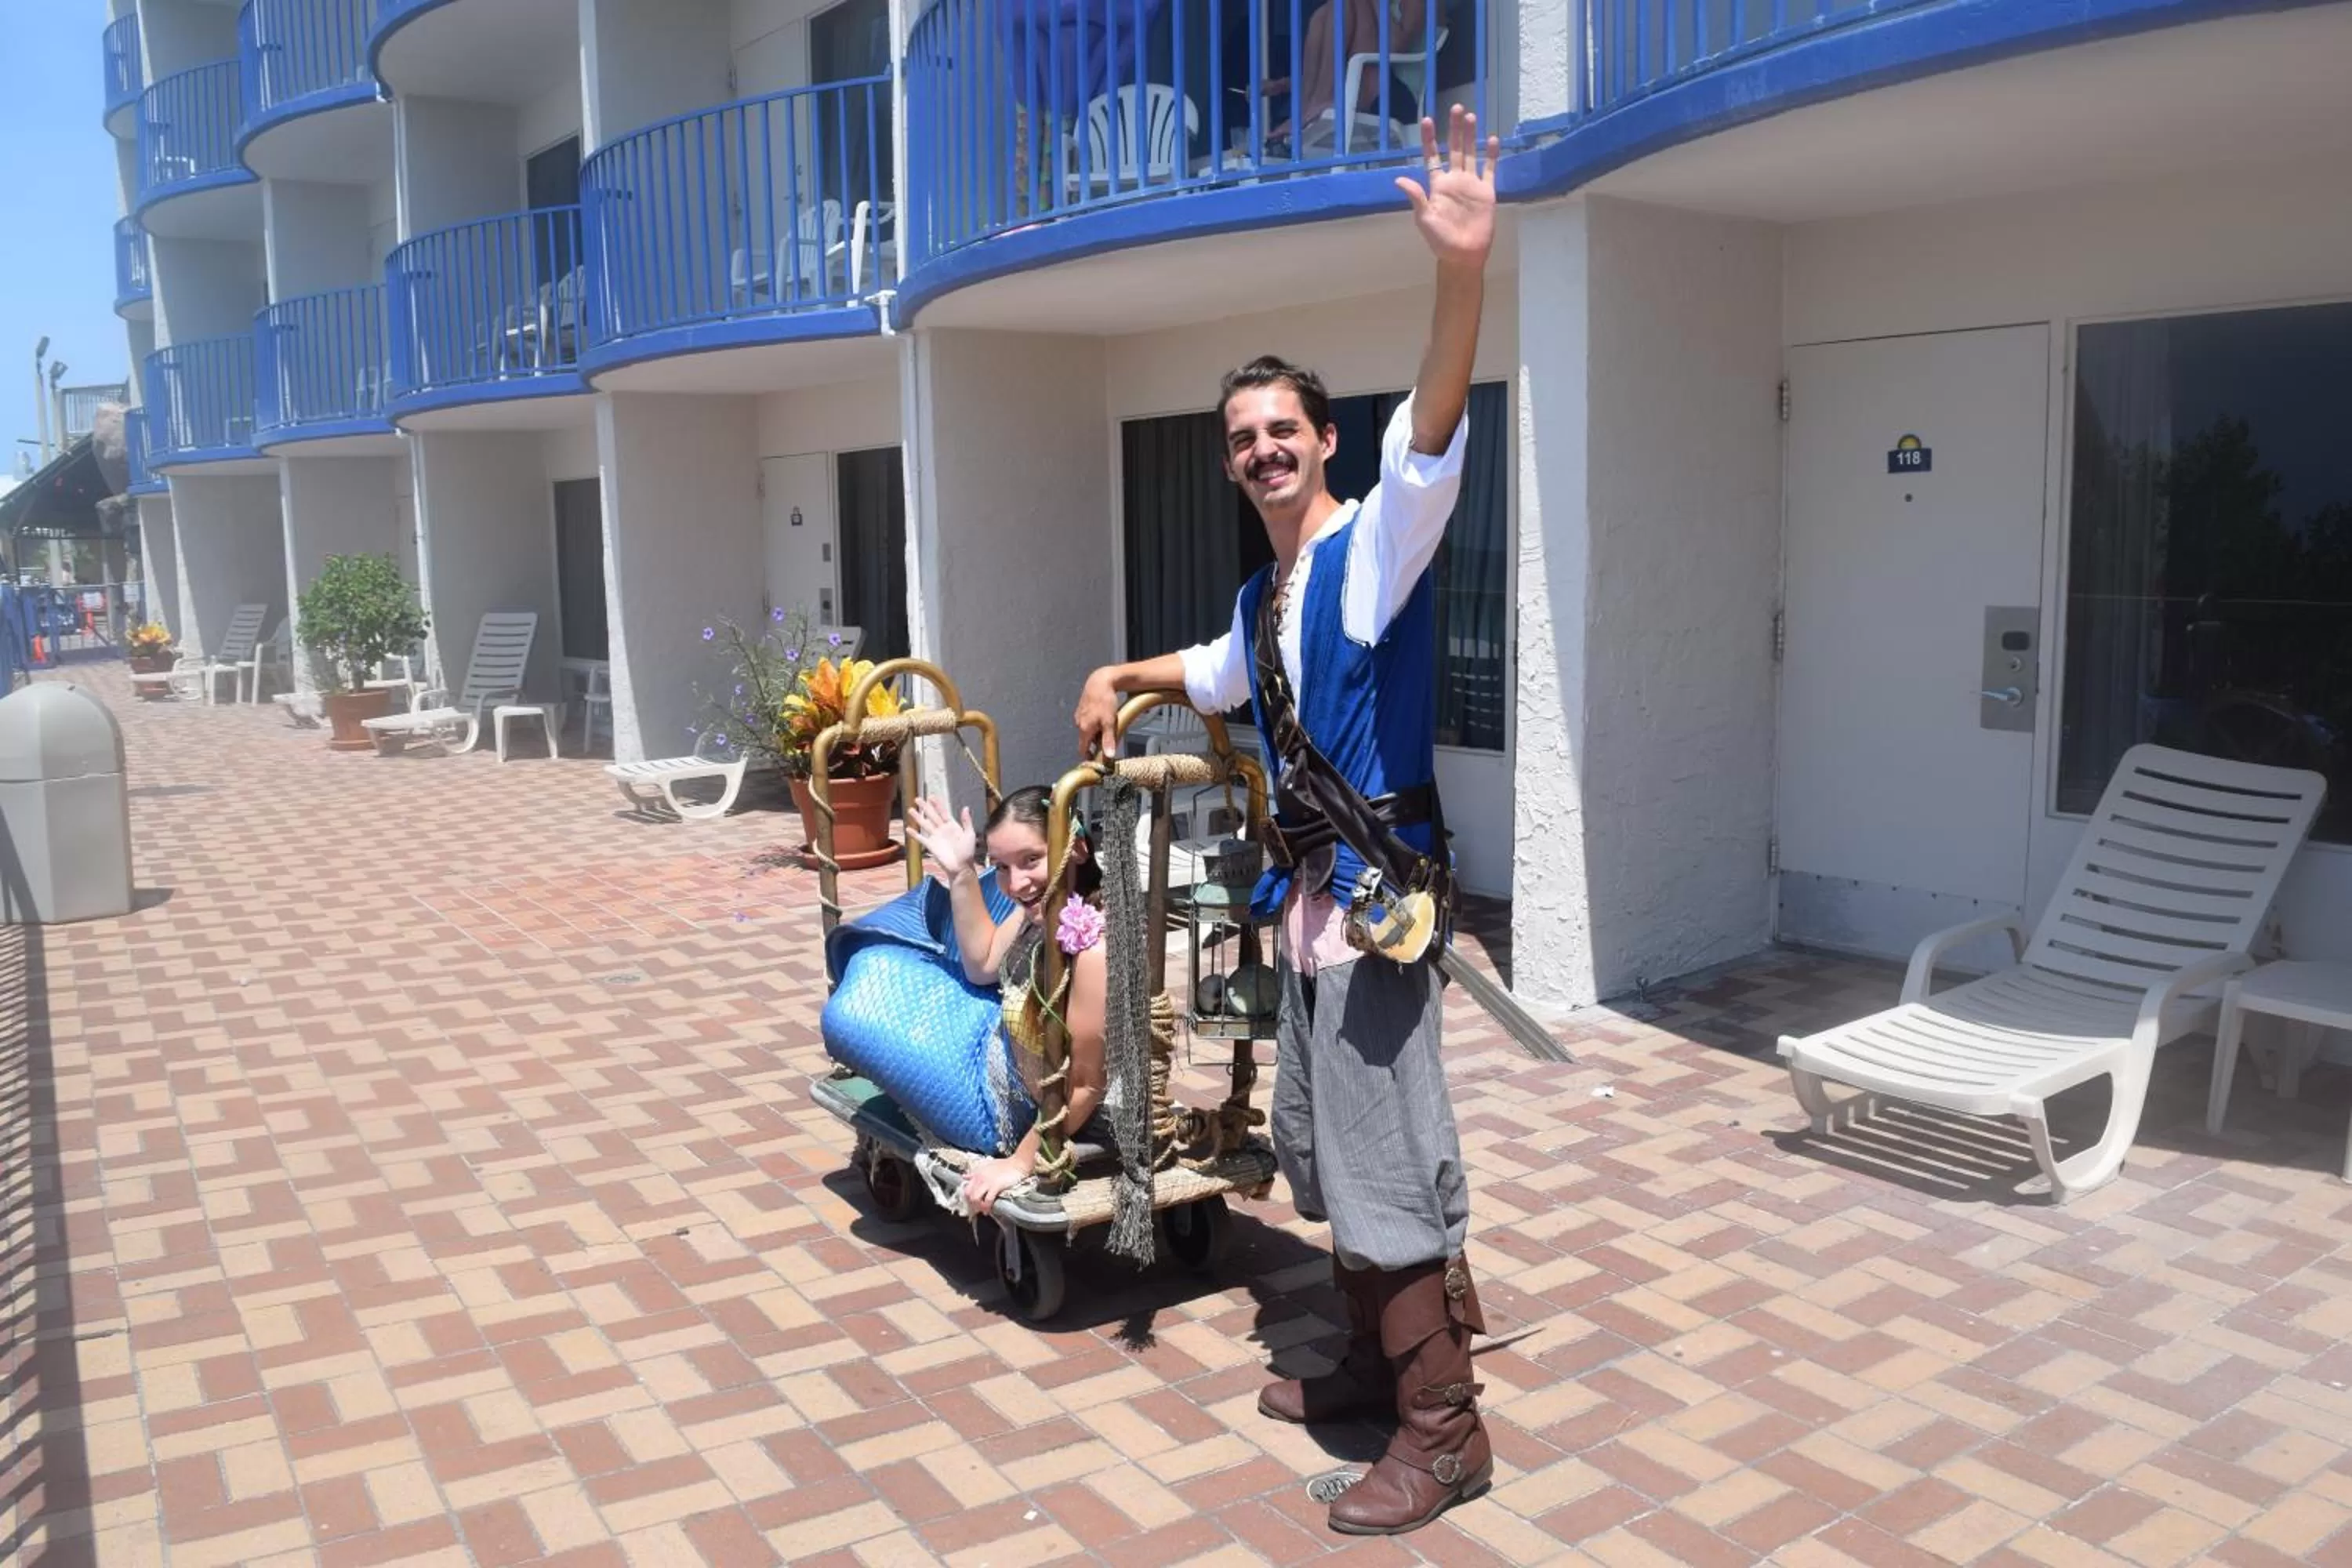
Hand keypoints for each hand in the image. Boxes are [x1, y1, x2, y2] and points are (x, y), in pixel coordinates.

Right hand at [907, 796, 978, 880]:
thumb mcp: (969, 835)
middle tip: (917, 799)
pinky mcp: (931, 846)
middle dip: (925, 807)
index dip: (937, 804)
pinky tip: (908, 828)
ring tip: (910, 810)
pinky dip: (914, 834)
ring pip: (925, 824)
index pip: (943, 812)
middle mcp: (942, 829)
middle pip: (931, 816)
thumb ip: (966, 821)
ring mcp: (936, 837)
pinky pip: (921, 838)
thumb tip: (966, 807)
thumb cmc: (967, 852)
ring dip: (918, 817)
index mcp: (952, 826)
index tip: (931, 796)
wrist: (961, 867)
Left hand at [961, 1156, 1030, 1215]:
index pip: (966, 1188)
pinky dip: (987, 1207)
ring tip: (982, 1210)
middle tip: (976, 1210)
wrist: (1017, 1164)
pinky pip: (987, 1200)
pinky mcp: (996, 1186)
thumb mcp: (986, 1165)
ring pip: (975, 1198)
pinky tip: (988, 1210)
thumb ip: (975, 1172)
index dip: (967, 1198)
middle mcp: (980, 1178)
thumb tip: (965, 1176)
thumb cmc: (1005, 1164)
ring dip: (978, 1206)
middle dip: (971, 1204)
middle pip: (969, 1195)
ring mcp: (987, 1182)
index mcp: (977, 1173)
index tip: (970, 1204)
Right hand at [1074, 667, 1121, 760]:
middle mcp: (1079, 724)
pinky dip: (1094, 724)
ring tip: (1108, 729)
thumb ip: (1108, 740)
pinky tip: (1103, 718)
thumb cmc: (1105, 701)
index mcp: (1084, 729)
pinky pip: (1087, 721)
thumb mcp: (1109, 722)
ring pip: (1087, 730)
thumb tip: (1108, 756)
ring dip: (1095, 734)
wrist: (1099, 681)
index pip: (1082, 750)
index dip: (1089, 757)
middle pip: (1085, 740)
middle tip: (1108, 744)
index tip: (1097, 760)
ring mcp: (1079, 715)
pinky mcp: (1082, 708)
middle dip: (1095, 744)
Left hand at [1396, 106, 1498, 268]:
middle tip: (1456, 107)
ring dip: (1470, 136)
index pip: (1432, 156)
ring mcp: (1471, 184)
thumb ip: (1416, 197)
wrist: (1463, 254)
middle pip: (1454, 148)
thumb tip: (1399, 179)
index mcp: (1438, 185)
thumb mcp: (1424, 218)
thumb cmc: (1440, 239)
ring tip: (1471, 116)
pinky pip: (1489, 169)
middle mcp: (1454, 180)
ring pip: (1470, 154)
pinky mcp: (1487, 191)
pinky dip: (1490, 155)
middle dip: (1454, 129)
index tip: (1426, 120)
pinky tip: (1491, 139)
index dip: (1429, 139)